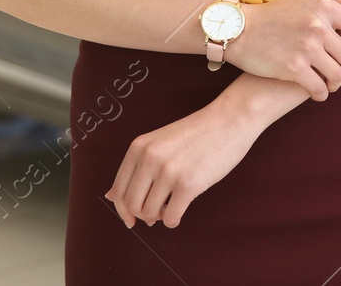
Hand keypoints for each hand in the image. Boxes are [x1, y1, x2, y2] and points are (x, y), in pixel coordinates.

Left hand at [105, 101, 256, 228]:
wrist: (230, 119)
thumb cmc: (197, 133)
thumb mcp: (159, 142)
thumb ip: (136, 167)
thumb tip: (110, 197)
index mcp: (139, 147)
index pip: (118, 190)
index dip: (122, 210)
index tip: (131, 219)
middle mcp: (149, 159)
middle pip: (131, 204)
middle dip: (142, 215)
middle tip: (157, 213)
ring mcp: (168, 172)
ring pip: (149, 213)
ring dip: (160, 216)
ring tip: (172, 205)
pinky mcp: (188, 185)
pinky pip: (171, 218)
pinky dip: (174, 220)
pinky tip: (182, 208)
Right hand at [224, 0, 340, 99]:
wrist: (239, 29)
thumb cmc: (276, 14)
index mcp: (325, 7)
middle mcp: (318, 26)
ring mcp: (306, 48)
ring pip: (338, 76)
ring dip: (337, 83)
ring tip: (330, 82)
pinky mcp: (293, 68)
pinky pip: (319, 88)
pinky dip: (322, 93)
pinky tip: (317, 92)